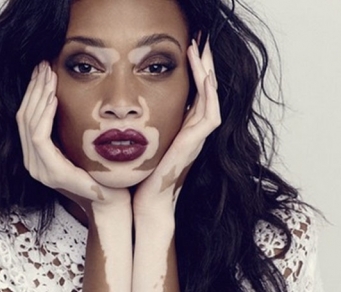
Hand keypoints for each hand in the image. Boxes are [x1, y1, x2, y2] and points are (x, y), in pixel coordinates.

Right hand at [16, 62, 129, 216]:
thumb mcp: (81, 146)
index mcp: (38, 156)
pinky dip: (45, 114)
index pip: (26, 119)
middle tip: (42, 65)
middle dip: (33, 88)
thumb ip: (69, 129)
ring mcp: (38, 169)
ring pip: (28, 123)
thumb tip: (68, 99)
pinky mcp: (50, 171)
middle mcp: (33, 163)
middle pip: (23, 117)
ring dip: (38, 95)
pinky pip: (39, 136)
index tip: (42, 71)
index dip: (32, 93)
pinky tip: (53, 97)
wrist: (111, 202)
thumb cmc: (101, 175)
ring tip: (47, 74)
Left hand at [133, 39, 220, 214]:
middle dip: (204, 64)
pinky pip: (210, 114)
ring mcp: (198, 138)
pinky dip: (208, 93)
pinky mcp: (196, 144)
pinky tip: (203, 76)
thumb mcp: (145, 140)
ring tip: (200, 49)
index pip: (196, 92)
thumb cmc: (142, 176)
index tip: (188, 48)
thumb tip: (128, 105)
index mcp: (185, 129)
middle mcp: (195, 131)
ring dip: (207, 72)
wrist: (146, 201)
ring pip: (212, 97)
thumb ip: (146, 122)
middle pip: (208, 90)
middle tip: (199, 40)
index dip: (195, 69)